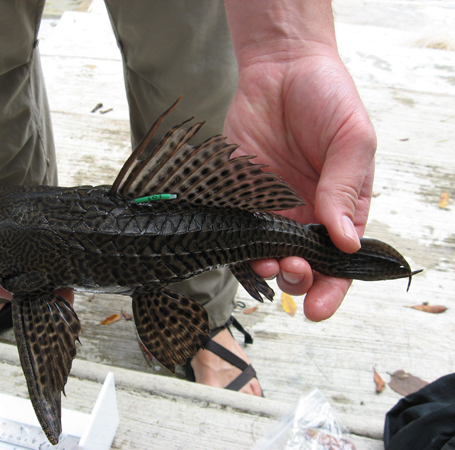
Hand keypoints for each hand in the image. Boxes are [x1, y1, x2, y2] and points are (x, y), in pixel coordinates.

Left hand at [224, 47, 374, 320]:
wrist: (281, 68)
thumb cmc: (327, 99)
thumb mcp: (352, 140)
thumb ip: (346, 189)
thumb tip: (346, 241)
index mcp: (340, 207)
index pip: (340, 262)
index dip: (332, 290)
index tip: (319, 309)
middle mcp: (305, 214)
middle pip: (302, 267)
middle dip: (298, 282)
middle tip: (293, 271)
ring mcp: (269, 208)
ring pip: (265, 255)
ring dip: (266, 269)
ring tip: (267, 263)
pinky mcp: (238, 195)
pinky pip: (234, 230)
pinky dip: (234, 246)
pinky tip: (236, 246)